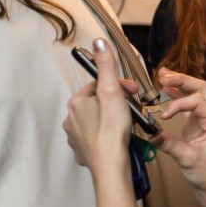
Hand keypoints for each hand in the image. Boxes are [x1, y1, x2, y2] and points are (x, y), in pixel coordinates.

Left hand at [63, 38, 137, 172]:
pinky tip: (116, 138)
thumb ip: (106, 66)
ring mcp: (74, 135)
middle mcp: (71, 117)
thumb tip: (99, 42)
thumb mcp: (112, 92)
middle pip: (98, 101)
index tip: (134, 93)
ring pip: (96, 118)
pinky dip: (105, 134)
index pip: (100, 85)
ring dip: (112, 117)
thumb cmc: (112, 128)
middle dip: (117, 102)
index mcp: (77, 101)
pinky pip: (94, 136)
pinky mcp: (81, 149)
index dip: (120, 87)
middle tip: (133, 110)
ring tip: (127, 125)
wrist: (110, 165)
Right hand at [150, 68, 205, 194]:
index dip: (179, 104)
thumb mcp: (187, 159)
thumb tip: (152, 135)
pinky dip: (177, 94)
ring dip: (179, 83)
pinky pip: (187, 102)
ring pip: (194, 93)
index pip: (197, 102)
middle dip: (182, 80)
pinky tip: (165, 88)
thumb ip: (170, 145)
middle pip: (200, 89)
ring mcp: (203, 118)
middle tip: (164, 77)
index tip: (163, 115)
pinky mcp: (195, 122)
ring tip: (162, 75)